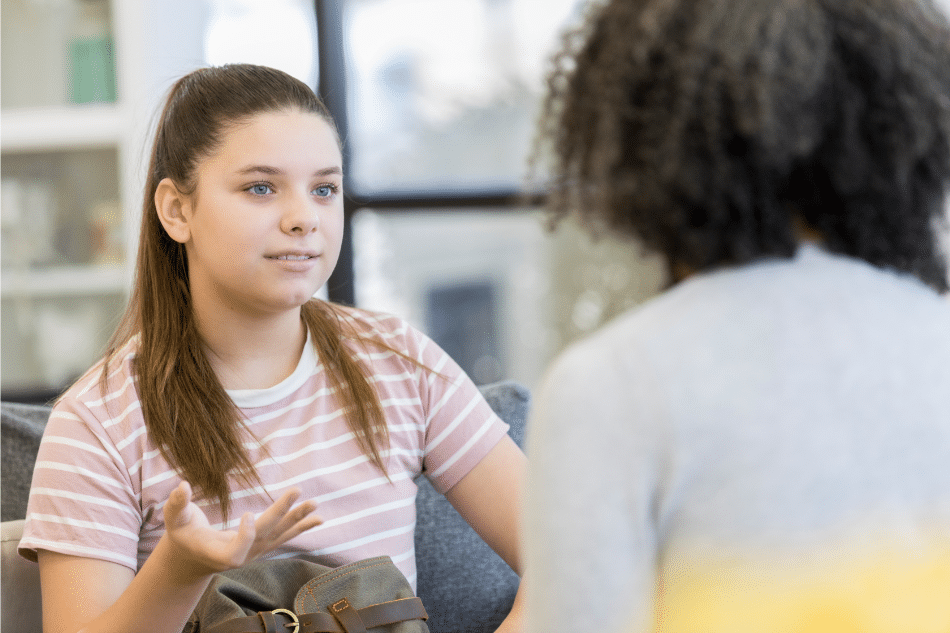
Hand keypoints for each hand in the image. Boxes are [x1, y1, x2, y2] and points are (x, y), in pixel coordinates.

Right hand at [161, 481, 321, 575]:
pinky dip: (301, 527)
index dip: (246, 535)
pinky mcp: (262, 545)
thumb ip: (177, 504)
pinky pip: (284, 536)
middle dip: (282, 513)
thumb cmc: (183, 535)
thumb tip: (182, 486)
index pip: (238, 551)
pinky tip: (318, 518)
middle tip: (297, 490)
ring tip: (316, 506)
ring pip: (279, 535)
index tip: (248, 514)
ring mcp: (255, 551)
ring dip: (299, 520)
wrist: (192, 557)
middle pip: (266, 535)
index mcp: (220, 554)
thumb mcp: (175, 520)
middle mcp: (243, 555)